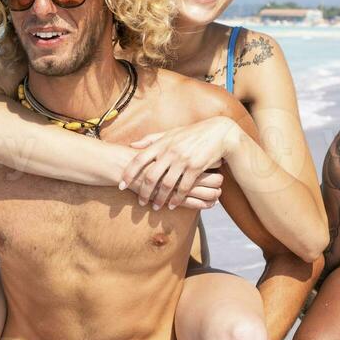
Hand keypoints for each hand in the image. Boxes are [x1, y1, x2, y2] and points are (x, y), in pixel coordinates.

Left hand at [121, 117, 241, 209]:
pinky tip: (173, 205)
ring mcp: (182, 160)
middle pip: (151, 176)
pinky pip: (183, 187)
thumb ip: (150, 140)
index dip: (129, 173)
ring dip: (160, 198)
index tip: (122, 185)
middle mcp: (169, 152)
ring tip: (155, 206)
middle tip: (141, 202)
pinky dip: (177, 198)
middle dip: (144, 192)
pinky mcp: (195, 167)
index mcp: (161, 144)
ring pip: (166, 185)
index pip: (139, 160)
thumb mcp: (170, 133)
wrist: (218, 133)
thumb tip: (132, 145)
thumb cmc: (191, 133)